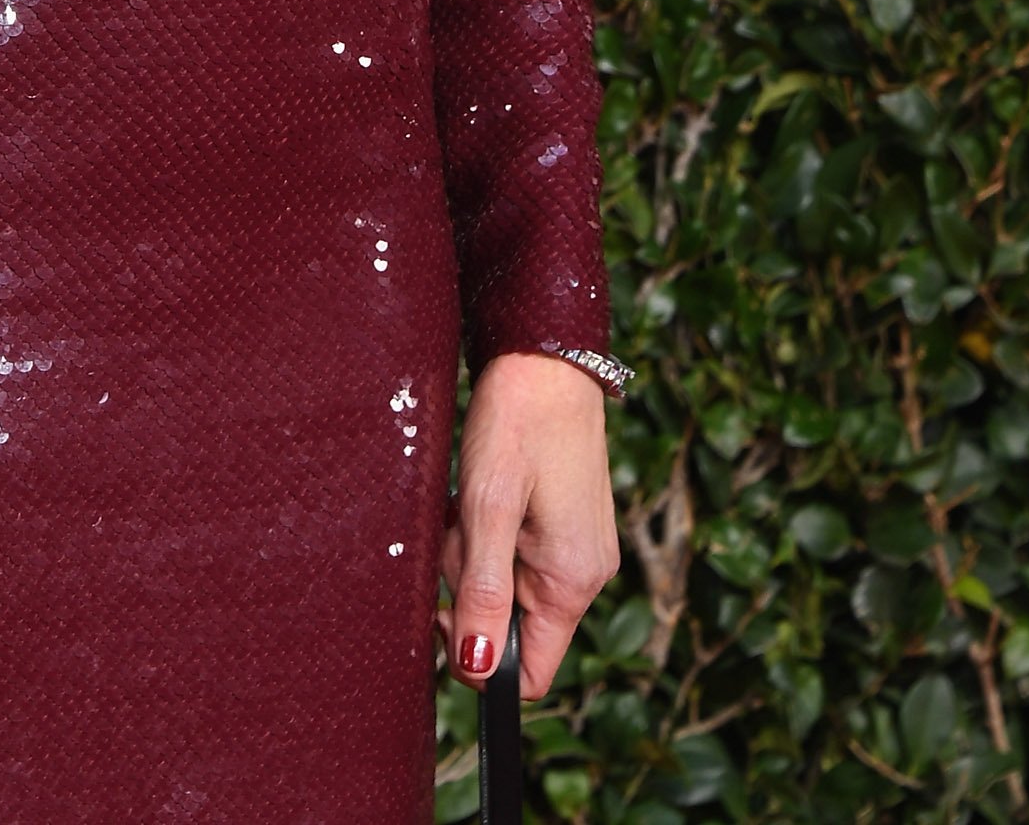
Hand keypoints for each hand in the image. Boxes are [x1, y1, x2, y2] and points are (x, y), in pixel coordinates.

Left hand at [442, 351, 618, 697]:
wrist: (545, 355)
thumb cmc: (518, 421)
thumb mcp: (487, 506)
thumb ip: (483, 591)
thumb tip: (476, 667)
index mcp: (573, 581)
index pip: (531, 673)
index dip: (480, 659)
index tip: (444, 610)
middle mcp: (584, 573)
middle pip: (510, 624)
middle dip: (469, 585)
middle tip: (458, 525)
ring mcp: (576, 547)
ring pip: (506, 585)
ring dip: (474, 552)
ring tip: (470, 496)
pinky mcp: (563, 524)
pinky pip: (514, 553)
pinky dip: (488, 531)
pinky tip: (483, 491)